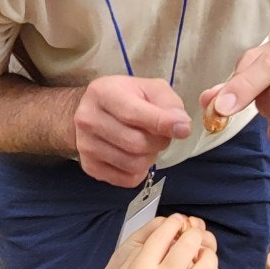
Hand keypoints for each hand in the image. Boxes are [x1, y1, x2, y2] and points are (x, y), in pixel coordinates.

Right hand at [73, 76, 191, 186]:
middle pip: (136, 143)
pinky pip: (126, 179)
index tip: (183, 129)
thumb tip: (182, 127)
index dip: (162, 123)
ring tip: (147, 144)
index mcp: (103, 93)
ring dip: (150, 157)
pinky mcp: (89, 166)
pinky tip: (135, 156)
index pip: (133, 114)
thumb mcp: (150, 89)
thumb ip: (169, 104)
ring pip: (133, 164)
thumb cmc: (126, 97)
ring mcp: (85, 145)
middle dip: (158, 142)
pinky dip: (139, 172)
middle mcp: (88, 119)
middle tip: (160, 134)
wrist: (92, 111)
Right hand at [101, 215, 222, 268]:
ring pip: (208, 263)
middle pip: (189, 243)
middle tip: (192, 233)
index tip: (177, 221)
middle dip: (193, 232)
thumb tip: (162, 235)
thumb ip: (139, 255)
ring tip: (202, 254)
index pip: (163, 234)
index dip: (173, 223)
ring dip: (208, 253)